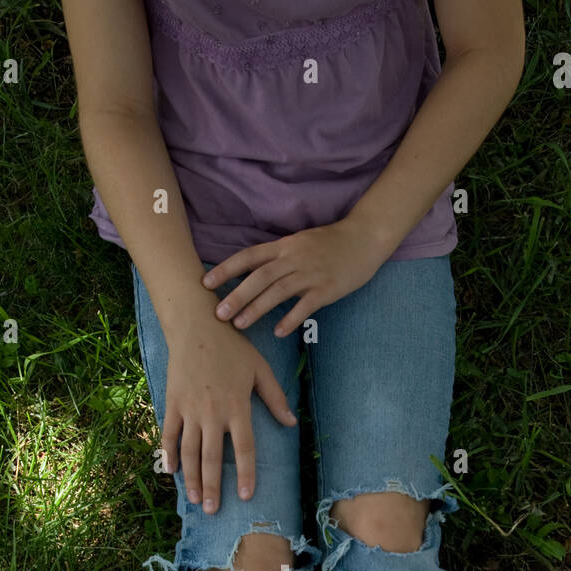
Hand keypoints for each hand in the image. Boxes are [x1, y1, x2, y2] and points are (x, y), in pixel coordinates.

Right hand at [161, 315, 296, 514]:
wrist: (197, 326)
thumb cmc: (232, 347)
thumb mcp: (261, 369)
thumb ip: (276, 398)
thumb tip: (292, 423)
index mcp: (237, 407)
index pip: (243, 449)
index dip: (245, 474)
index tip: (245, 495)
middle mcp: (213, 413)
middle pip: (212, 458)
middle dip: (213, 487)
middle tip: (212, 510)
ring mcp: (190, 409)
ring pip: (189, 451)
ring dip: (192, 478)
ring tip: (194, 499)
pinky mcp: (173, 403)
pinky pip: (169, 433)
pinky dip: (168, 453)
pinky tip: (170, 472)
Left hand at [201, 219, 387, 335]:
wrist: (364, 238)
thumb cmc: (330, 243)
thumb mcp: (299, 243)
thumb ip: (277, 257)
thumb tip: (251, 273)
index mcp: (284, 246)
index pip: (249, 257)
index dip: (226, 269)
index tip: (205, 282)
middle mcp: (293, 258)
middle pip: (259, 277)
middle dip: (236, 295)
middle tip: (217, 313)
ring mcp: (310, 273)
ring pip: (278, 291)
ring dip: (257, 308)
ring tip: (239, 324)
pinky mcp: (327, 288)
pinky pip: (306, 305)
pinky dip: (290, 318)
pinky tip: (278, 332)